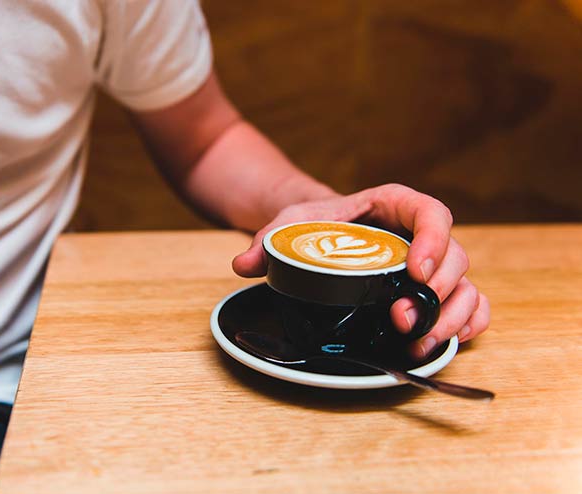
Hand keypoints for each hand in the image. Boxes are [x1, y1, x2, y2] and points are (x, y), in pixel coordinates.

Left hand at [232, 183, 489, 359]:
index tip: (415, 270)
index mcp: (393, 206)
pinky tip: (444, 341)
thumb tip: (243, 264)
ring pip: (465, 285)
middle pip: (454, 256)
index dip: (433, 240)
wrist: (321, 235)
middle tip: (401, 318)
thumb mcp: (288, 225)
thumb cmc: (312, 224)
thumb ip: (267, 241)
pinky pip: (470, 305)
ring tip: (417, 340)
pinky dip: (467, 323)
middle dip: (437, 291)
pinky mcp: (432, 291)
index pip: (430, 212)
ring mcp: (431, 265)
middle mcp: (420, 235)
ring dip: (450, 316)